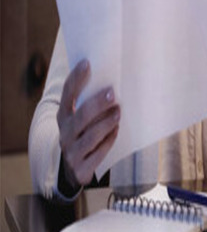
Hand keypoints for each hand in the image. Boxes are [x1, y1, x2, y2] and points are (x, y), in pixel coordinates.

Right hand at [56, 60, 119, 191]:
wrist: (75, 168)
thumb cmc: (86, 132)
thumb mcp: (84, 116)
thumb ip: (93, 99)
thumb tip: (117, 74)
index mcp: (64, 116)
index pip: (67, 94)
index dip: (75, 78)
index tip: (87, 63)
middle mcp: (65, 133)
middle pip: (80, 117)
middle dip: (97, 104)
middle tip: (113, 93)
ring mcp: (71, 152)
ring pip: (89, 137)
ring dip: (105, 124)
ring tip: (118, 113)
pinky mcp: (81, 169)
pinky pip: (97, 155)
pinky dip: (107, 142)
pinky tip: (116, 132)